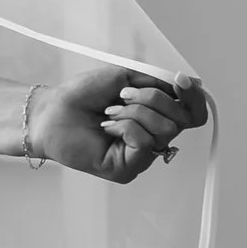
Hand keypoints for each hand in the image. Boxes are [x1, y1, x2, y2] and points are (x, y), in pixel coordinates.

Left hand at [32, 65, 209, 184]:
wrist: (52, 110)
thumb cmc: (83, 95)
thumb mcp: (127, 78)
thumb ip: (160, 83)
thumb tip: (193, 83)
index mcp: (156, 117)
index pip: (193, 114)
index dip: (192, 97)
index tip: (179, 80)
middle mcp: (153, 138)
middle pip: (182, 120)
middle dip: (154, 99)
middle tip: (124, 95)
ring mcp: (141, 156)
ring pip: (165, 130)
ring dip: (136, 112)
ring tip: (110, 111)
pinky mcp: (128, 169)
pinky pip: (145, 142)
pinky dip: (126, 126)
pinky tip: (106, 126)